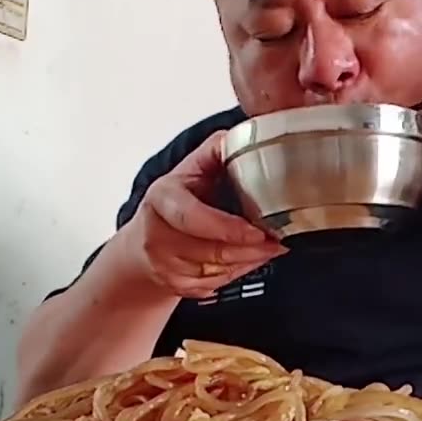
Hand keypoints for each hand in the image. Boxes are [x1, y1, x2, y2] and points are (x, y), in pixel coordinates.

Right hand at [124, 131, 286, 299]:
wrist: (143, 241)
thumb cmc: (173, 201)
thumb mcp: (189, 169)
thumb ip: (216, 152)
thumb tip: (248, 134)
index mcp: (162, 199)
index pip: (192, 217)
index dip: (225, 227)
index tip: (257, 231)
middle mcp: (157, 235)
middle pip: (211, 250)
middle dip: (250, 249)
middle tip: (278, 241)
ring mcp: (165, 265)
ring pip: (218, 270)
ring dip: (250, 260)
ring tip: (270, 247)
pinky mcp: (176, 286)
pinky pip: (216, 284)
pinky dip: (239, 272)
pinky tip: (250, 258)